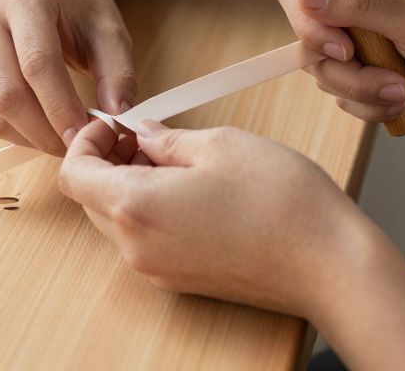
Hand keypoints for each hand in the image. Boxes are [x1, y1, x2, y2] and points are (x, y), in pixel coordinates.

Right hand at [0, 0, 136, 154]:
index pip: (36, 62)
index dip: (60, 106)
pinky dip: (12, 132)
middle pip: (7, 91)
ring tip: (60, 138)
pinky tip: (39, 128)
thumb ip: (118, 71)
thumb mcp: (109, 29)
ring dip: (28, 137)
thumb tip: (116, 115)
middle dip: (43, 130)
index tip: (83, 136)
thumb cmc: (77, 9)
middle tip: (74, 145)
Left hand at [58, 120, 371, 317]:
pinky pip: (143, 240)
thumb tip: (140, 135)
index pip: (74, 174)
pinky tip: (188, 188)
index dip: (87, 141)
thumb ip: (165, 139)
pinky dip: (149, 209)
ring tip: (172, 157)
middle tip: (142, 135)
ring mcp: (156, 269)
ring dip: (128, 185)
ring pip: (116, 220)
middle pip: (90, 199)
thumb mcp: (218, 144)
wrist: (330, 266)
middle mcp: (135, 246)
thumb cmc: (282, 202)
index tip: (114, 123)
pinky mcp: (179, 281)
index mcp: (135, 206)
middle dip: (107, 161)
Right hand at [275, 0, 404, 123]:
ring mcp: (359, 37)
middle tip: (385, 78)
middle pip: (306, 38)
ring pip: (323, 71)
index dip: (308, 21)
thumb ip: (357, 5)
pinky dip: (368, 104)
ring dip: (361, 90)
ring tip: (403, 90)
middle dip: (344, 68)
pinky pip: (340, 93)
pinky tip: (402, 99)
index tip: (342, 47)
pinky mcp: (365, 70)